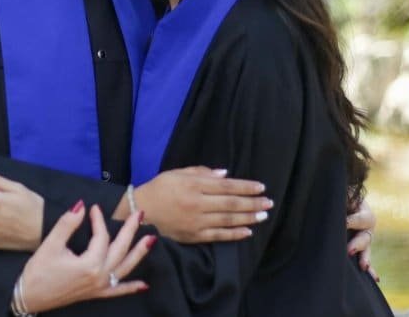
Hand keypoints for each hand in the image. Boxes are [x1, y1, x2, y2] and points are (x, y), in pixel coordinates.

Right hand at [17, 203, 151, 312]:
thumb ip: (67, 224)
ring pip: (125, 268)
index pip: (102, 237)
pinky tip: (144, 285)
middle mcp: (99, 277)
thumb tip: (81, 205)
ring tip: (152, 240)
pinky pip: (118, 291)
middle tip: (139, 213)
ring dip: (139, 253)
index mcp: (90, 265)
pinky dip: (131, 287)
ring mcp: (99, 287)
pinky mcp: (95, 294)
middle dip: (130, 230)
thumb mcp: (51, 245)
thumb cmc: (38, 272)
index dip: (99, 220)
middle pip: (120, 249)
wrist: (29, 297)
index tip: (94, 208)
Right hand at [124, 166, 270, 243]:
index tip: (261, 187)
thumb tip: (225, 174)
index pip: (226, 186)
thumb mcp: (177, 173)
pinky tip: (248, 231)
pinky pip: (218, 236)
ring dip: (248, 217)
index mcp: (193, 185)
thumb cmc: (159, 188)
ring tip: (263, 215)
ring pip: (228, 220)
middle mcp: (197, 203)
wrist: (140, 212)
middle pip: (231, 203)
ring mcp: (196, 221)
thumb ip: (201, 172)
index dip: (245, 186)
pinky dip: (234, 234)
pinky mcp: (193, 236)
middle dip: (252, 203)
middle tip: (269, 203)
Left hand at [346, 198, 378, 281]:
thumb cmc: (345, 196)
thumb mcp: (346, 194)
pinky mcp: (361, 248)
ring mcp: (365, 238)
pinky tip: (376, 279)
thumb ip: (347, 197)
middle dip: (357, 244)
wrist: (348, 202)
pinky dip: (371, 270)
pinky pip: (366, 259)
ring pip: (366, 250)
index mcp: (364, 212)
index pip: (360, 218)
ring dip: (365, 259)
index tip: (344, 224)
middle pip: (365, 237)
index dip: (351, 221)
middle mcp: (367, 227)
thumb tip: (345, 201)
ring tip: (363, 266)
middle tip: (349, 251)